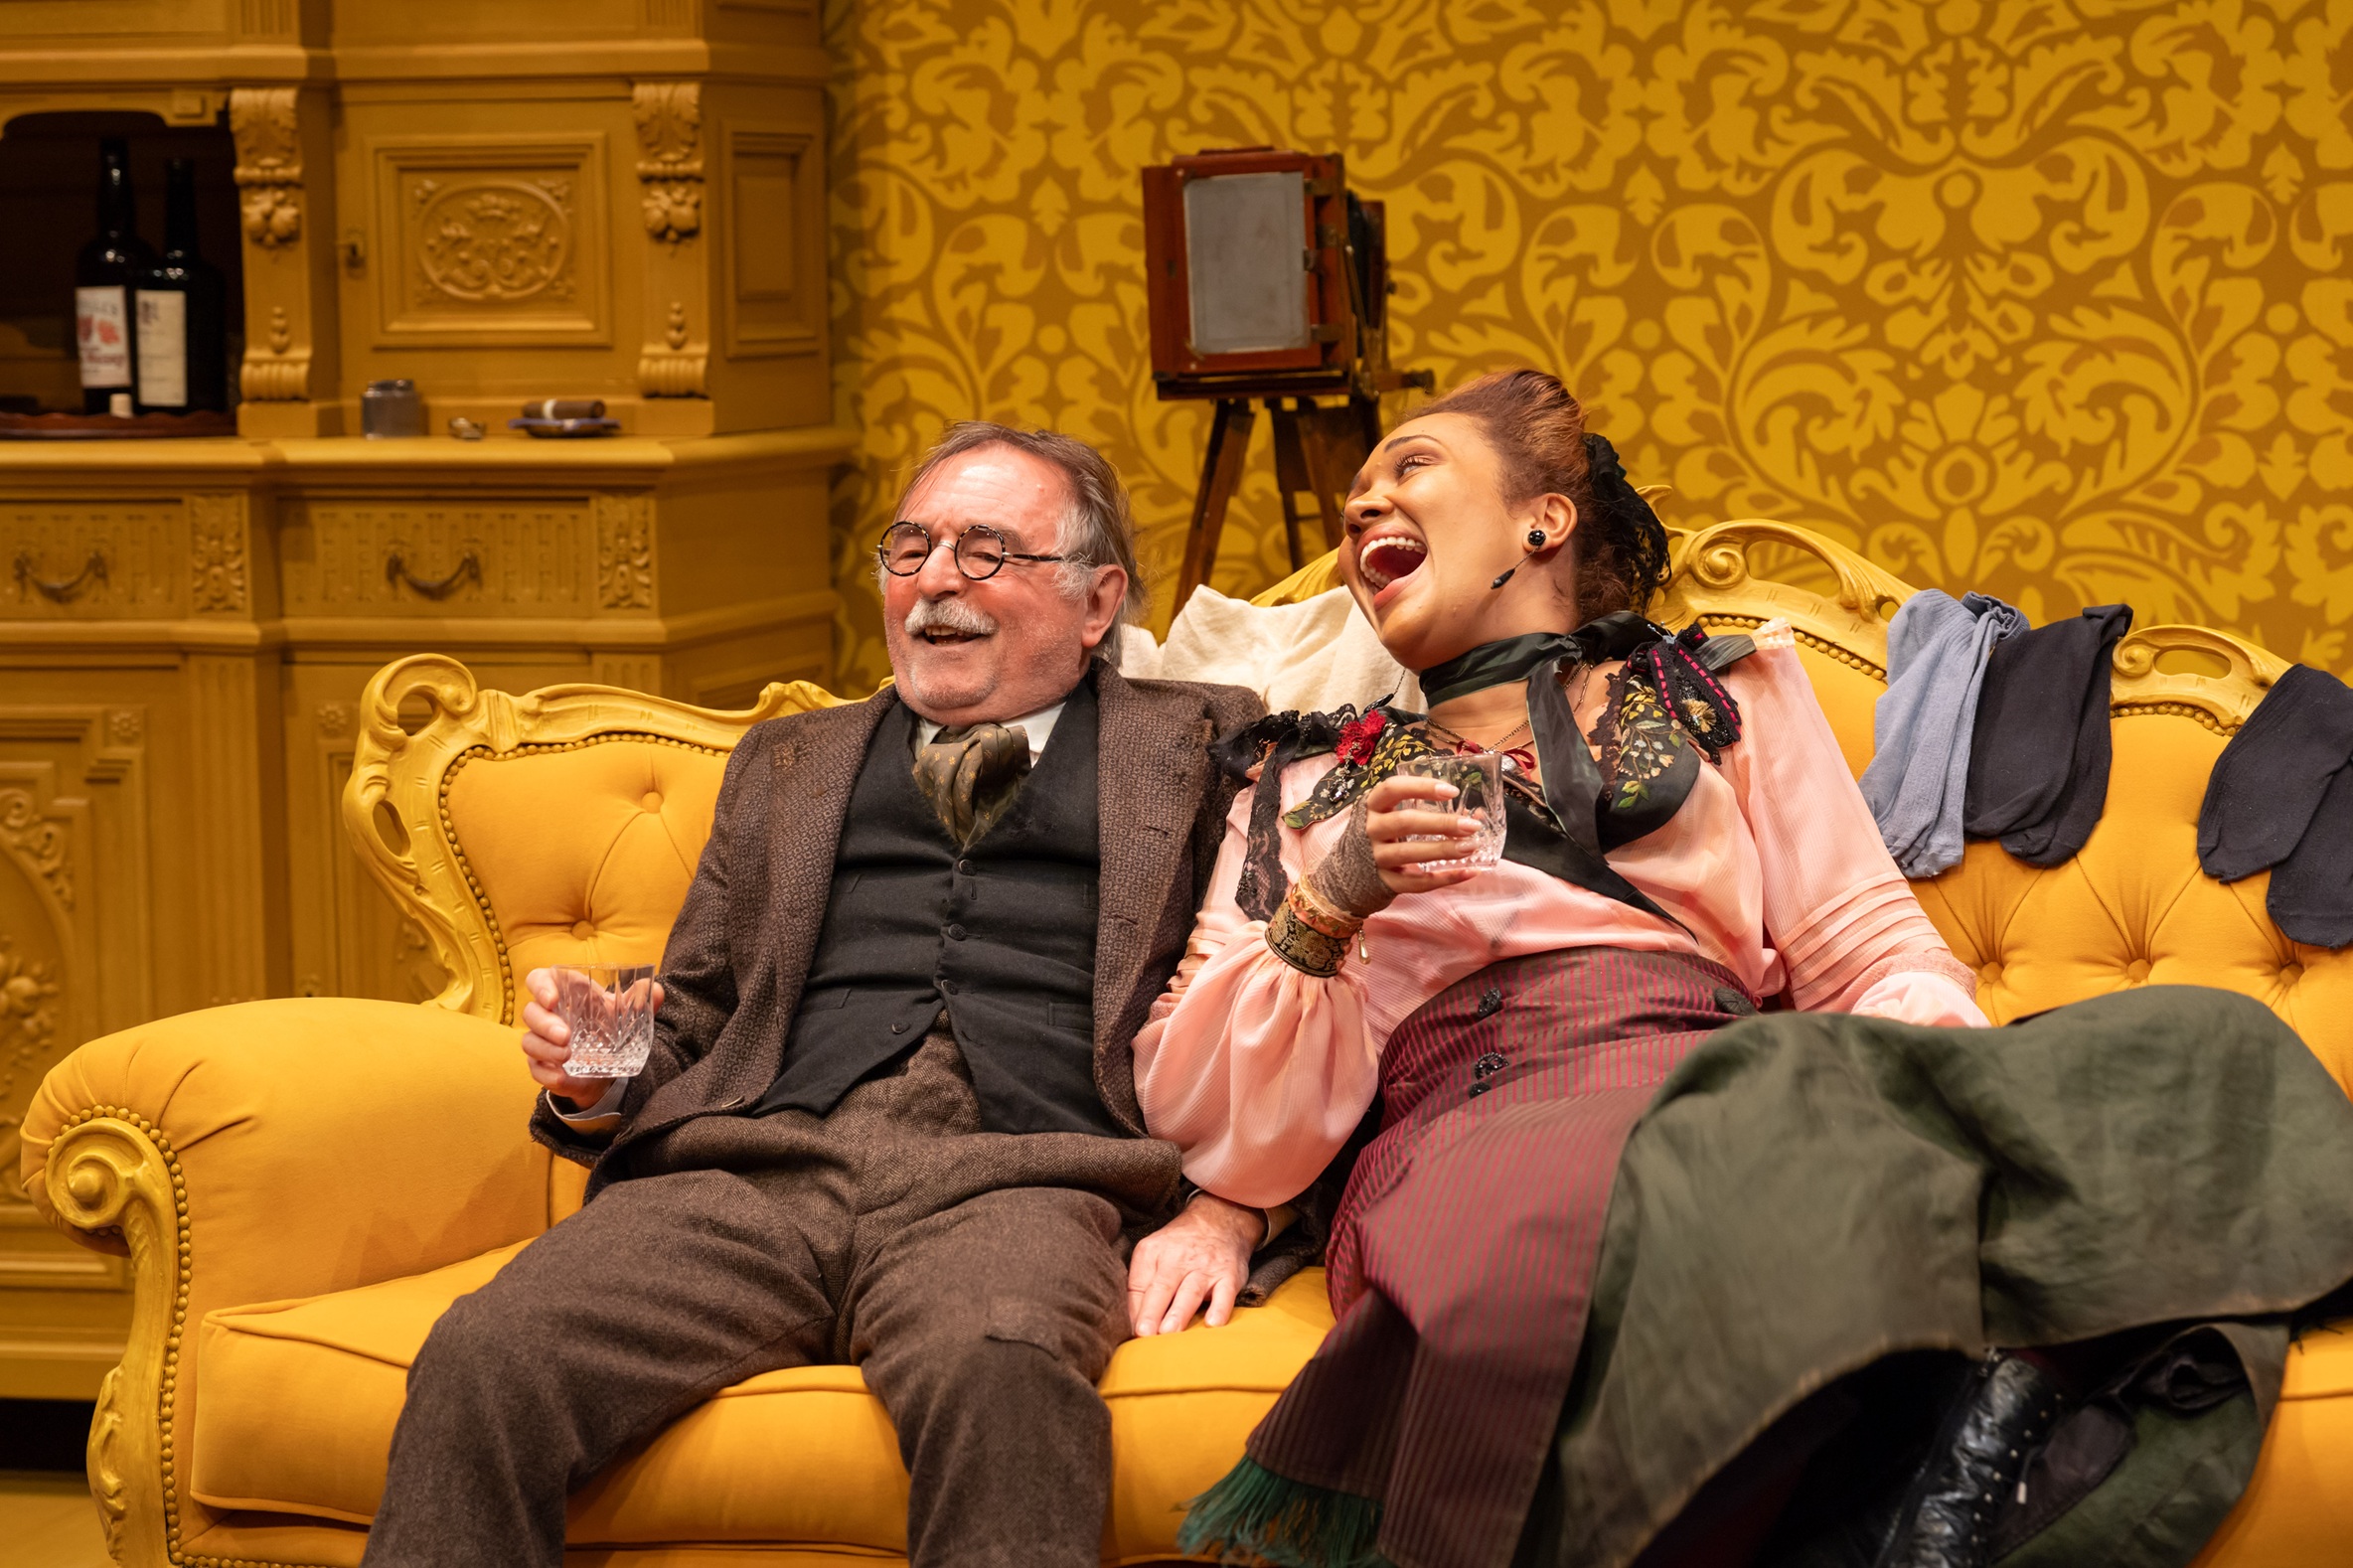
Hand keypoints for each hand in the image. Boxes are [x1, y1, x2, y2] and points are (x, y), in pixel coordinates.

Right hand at [520, 967, 662, 1110]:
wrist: (607, 1069)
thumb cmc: (609, 1030)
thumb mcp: (627, 1016)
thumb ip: (641, 1001)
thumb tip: (655, 989)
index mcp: (566, 995)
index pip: (540, 980)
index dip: (540, 986)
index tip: (552, 998)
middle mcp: (549, 1016)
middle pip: (531, 1012)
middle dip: (545, 1023)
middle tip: (566, 1036)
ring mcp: (542, 1042)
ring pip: (528, 1041)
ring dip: (545, 1048)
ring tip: (568, 1056)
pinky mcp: (542, 1066)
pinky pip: (534, 1069)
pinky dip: (547, 1073)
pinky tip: (562, 1076)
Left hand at [1127, 1191, 1262, 1335]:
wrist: (1219, 1220)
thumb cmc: (1179, 1246)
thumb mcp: (1153, 1253)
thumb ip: (1140, 1284)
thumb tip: (1131, 1323)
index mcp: (1152, 1252)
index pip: (1138, 1285)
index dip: (1134, 1311)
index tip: (1132, 1334)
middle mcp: (1178, 1259)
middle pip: (1162, 1287)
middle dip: (1152, 1311)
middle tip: (1144, 1333)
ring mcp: (1205, 1267)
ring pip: (1190, 1292)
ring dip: (1179, 1312)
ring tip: (1169, 1332)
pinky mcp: (1228, 1276)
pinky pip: (1225, 1293)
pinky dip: (1220, 1309)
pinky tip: (1213, 1324)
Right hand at [1362, 774, 1486, 896]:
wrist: (1348, 875)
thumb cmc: (1379, 837)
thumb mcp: (1389, 816)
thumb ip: (1423, 811)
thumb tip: (1475, 813)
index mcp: (1372, 806)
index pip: (1393, 788)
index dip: (1422, 787)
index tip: (1451, 791)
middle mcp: (1371, 830)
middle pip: (1406, 822)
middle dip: (1442, 822)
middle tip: (1471, 826)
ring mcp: (1376, 858)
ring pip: (1410, 853)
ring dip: (1444, 850)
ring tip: (1472, 847)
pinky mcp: (1385, 882)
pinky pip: (1416, 882)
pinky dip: (1445, 878)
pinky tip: (1468, 872)